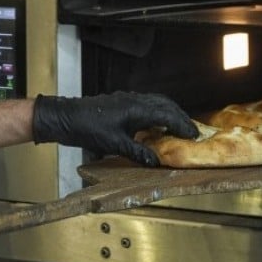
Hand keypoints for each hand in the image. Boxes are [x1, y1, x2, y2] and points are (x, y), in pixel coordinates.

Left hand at [32, 91, 197, 165]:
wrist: (67, 117)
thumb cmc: (89, 129)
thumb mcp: (115, 145)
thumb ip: (138, 152)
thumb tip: (157, 162)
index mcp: (137, 109)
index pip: (168, 115)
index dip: (183, 125)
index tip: (195, 135)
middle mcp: (136, 100)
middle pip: (166, 105)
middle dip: (180, 118)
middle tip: (192, 132)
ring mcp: (128, 99)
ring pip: (157, 103)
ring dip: (170, 114)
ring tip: (178, 128)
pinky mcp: (121, 102)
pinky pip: (147, 104)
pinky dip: (157, 112)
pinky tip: (156, 125)